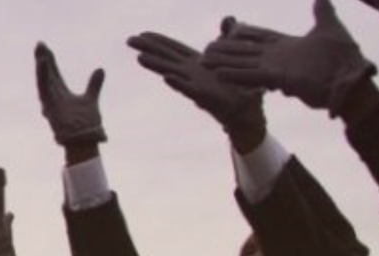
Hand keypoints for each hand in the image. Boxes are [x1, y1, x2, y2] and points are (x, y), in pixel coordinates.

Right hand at [35, 42, 107, 146]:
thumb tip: (100, 69)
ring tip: (40, 50)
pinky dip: (43, 74)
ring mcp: (50, 101)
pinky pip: (44, 87)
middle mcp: (53, 96)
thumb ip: (94, 84)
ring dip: (41, 64)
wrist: (85, 138)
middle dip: (43, 58)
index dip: (50, 61)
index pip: (54, 73)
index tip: (46, 48)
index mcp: (61, 94)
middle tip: (40, 44)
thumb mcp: (91, 99)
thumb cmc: (86, 123)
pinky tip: (43, 62)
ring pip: (43, 79)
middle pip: (46, 73)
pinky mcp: (49, 105)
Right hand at [128, 26, 266, 134]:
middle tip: (129, 40)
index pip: (175, 49)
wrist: (249, 113)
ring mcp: (196, 86)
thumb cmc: (240, 88)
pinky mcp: (206, 98)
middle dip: (149, 48)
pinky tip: (166, 78)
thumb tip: (228, 18)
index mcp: (197, 64)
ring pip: (172, 73)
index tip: (142, 33)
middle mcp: (192, 74)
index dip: (159, 40)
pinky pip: (189, 90)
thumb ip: (228, 38)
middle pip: (166, 58)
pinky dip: (178, 84)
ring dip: (156, 65)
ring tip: (140, 57)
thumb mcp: (235, 56)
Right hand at [203, 0, 375, 115]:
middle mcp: (278, 58)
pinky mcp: (278, 79)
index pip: (261, 37)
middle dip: (227, 49)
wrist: (351, 82)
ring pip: (244, 63)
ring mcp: (277, 69)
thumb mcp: (331, 29)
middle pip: (247, 51)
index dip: (245, 33)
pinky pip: (252, 77)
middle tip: (207, 47)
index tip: (230, 28)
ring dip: (224, 62)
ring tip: (205, 61)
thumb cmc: (344, 58)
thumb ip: (322, 13)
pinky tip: (219, 74)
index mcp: (287, 46)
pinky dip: (236, 75)